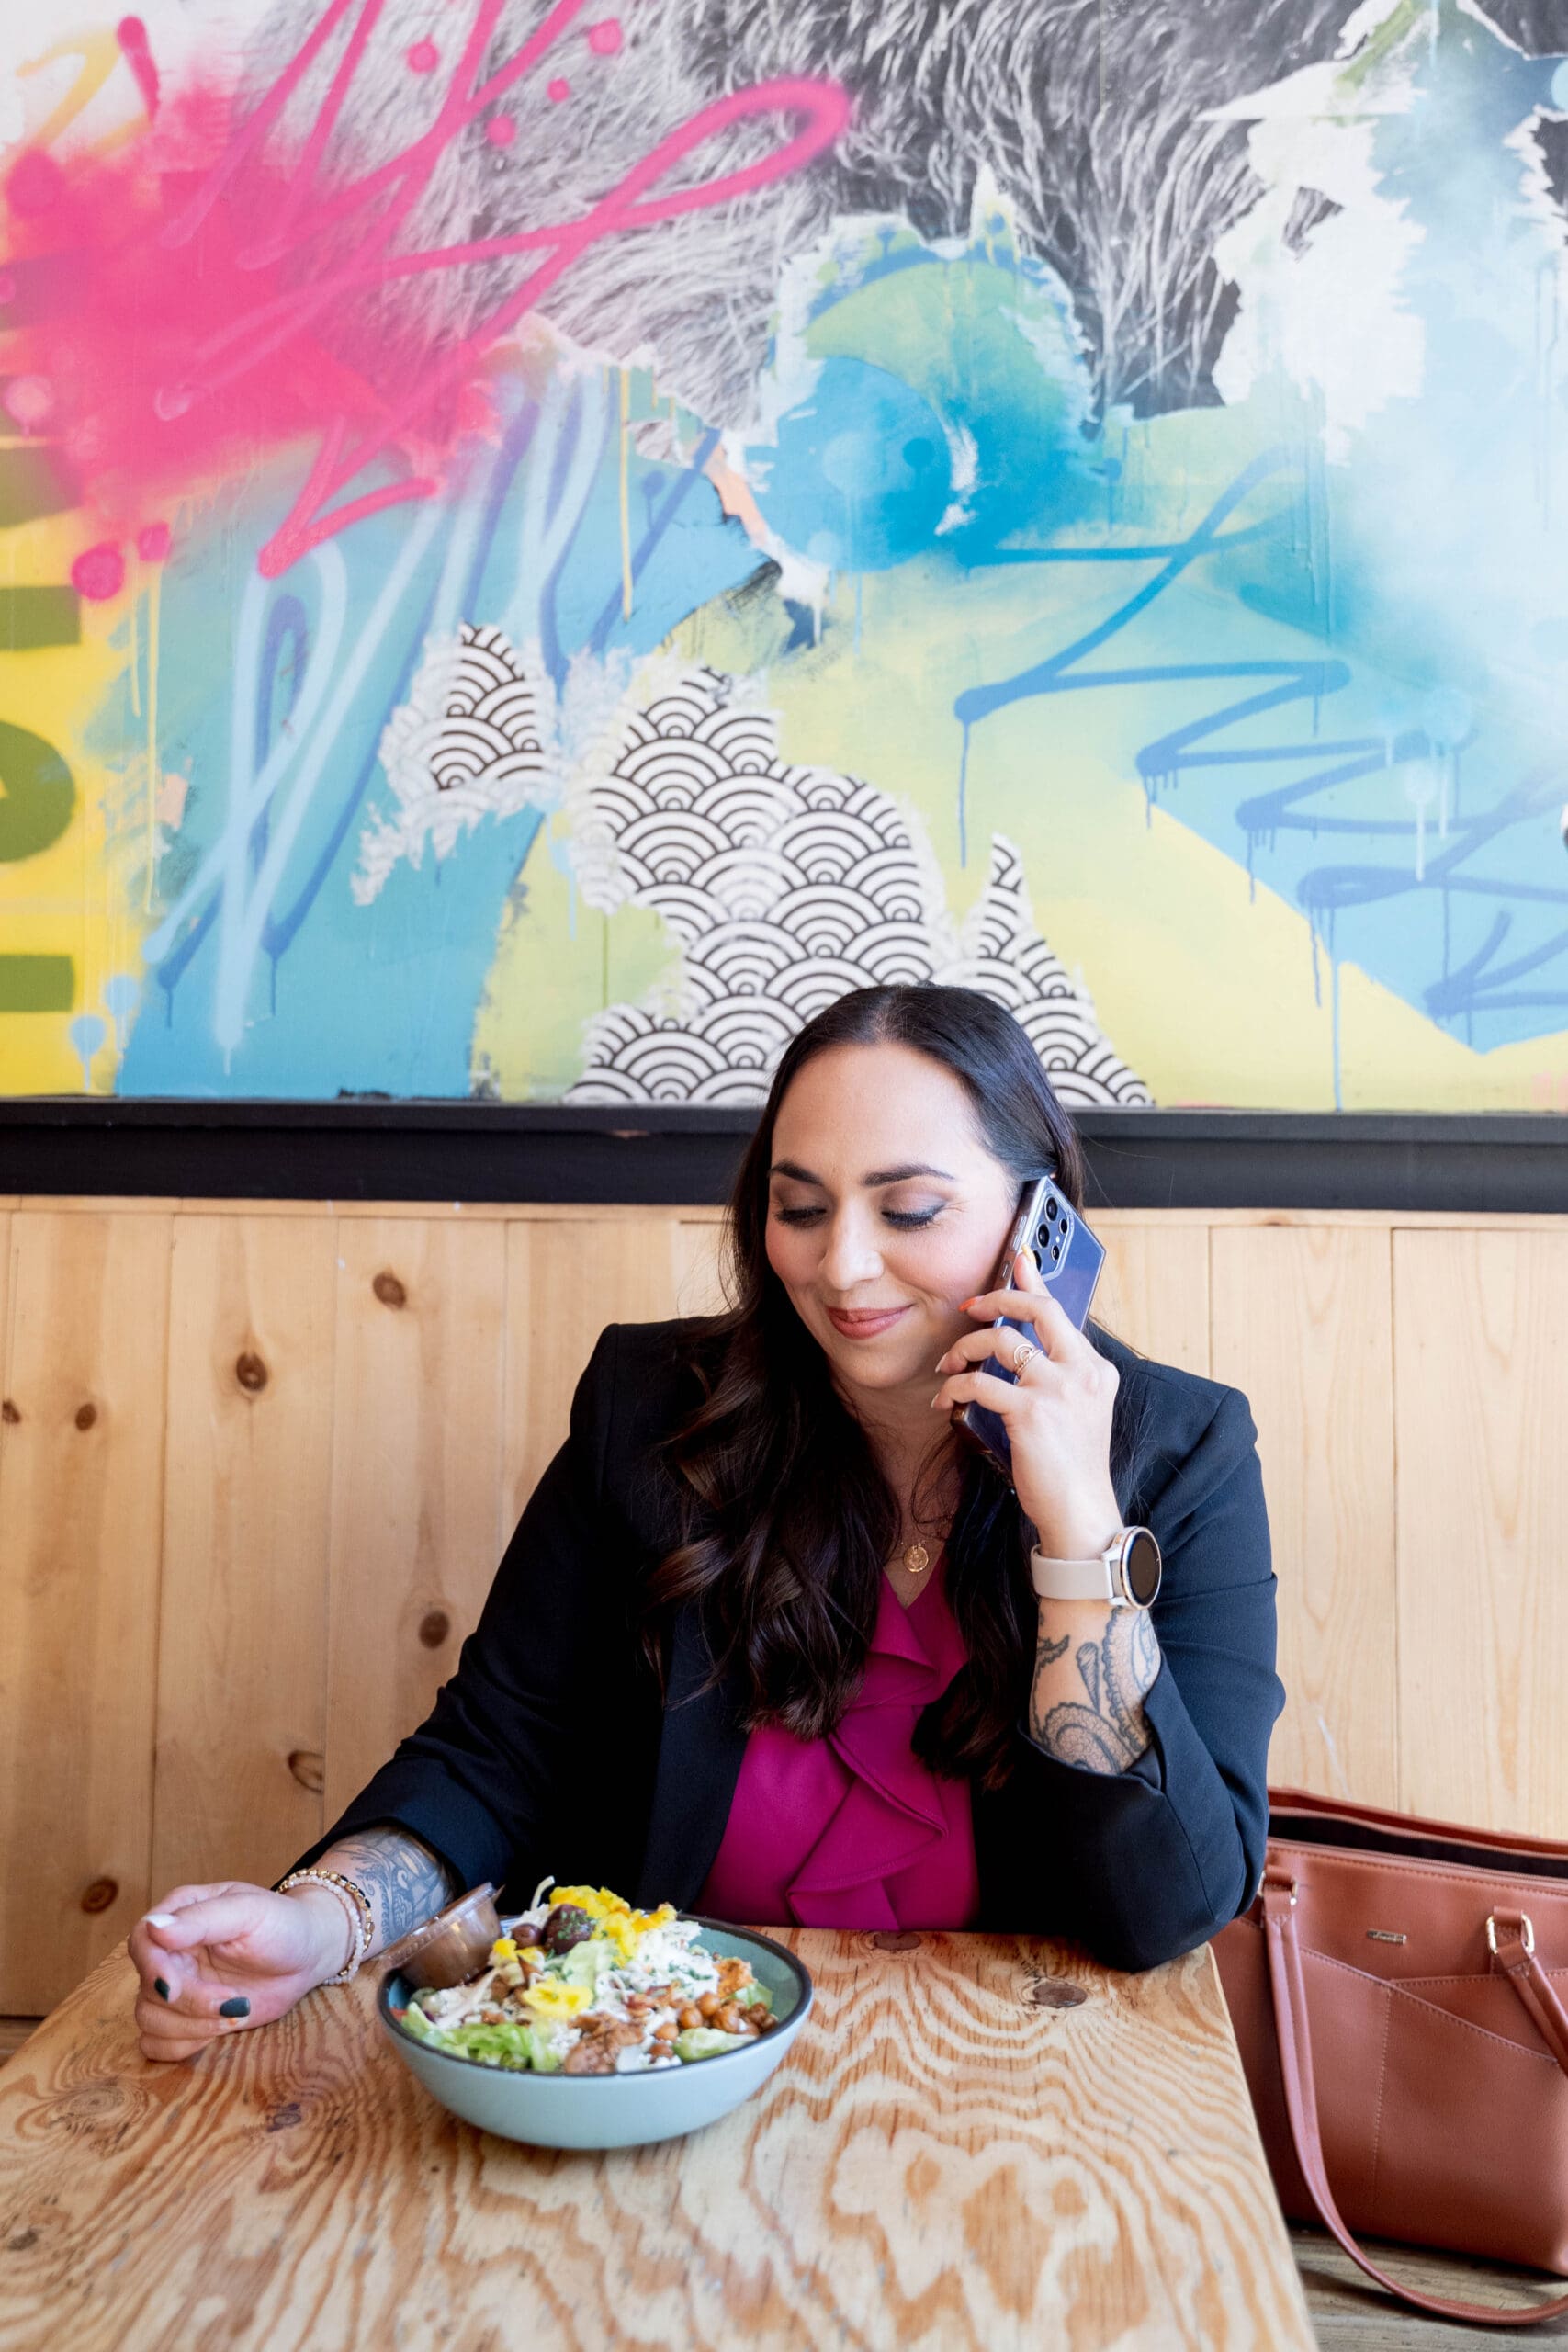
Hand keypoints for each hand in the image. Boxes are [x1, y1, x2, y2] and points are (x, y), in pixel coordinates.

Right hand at [129, 1880, 352, 2063]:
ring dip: (190, 2027)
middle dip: (190, 2004)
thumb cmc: (282, 1924)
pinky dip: (183, 2045)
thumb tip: (155, 1927)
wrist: (306, 1955)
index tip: (174, 1990)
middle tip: (233, 2002)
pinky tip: (218, 2031)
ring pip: (149, 2020)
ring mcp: (177, 1985)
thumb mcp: (248, 1912)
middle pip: (148, 1989)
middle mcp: (170, 1951)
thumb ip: (202, 1919)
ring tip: (235, 2014)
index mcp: (180, 1914)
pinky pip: (157, 2042)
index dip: (152, 1970)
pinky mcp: (186, 2016)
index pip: (142, 1942)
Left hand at [932, 1244, 1122, 1557]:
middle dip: (997, 1299)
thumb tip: (1019, 1346)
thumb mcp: (1075, 1411)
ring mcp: (1058, 1390)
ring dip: (964, 1350)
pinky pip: (979, 1383)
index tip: (1017, 1257)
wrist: (1080, 1512)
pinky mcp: (1030, 1412)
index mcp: (1095, 1369)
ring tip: (948, 1366)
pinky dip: (954, 1387)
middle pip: (1038, 1310)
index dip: (1035, 1280)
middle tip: (970, 1306)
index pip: (1062, 1311)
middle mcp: (1082, 1372)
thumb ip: (1056, 1375)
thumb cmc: (1071, 1466)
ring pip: (1001, 1342)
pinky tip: (945, 1399)